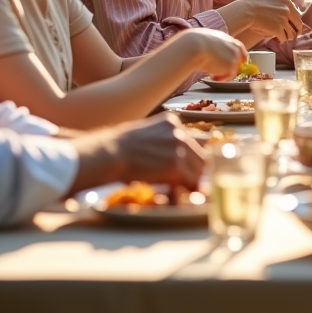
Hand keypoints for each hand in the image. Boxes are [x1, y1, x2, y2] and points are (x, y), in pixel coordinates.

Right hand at [69, 113, 206, 193]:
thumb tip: (177, 161)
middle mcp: (179, 131)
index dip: (192, 158)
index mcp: (171, 122)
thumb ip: (163, 143)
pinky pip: (189, 179)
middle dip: (195, 170)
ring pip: (198, 167)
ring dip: (191, 180)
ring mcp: (179, 145)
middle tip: (188, 183)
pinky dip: (185, 187)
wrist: (110, 153)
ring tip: (180, 188)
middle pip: (201, 154)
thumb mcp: (146, 136)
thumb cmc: (120, 149)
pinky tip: (174, 190)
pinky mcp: (175, 162)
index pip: (194, 141)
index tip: (189, 168)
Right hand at [186, 28, 246, 80]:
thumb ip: (210, 46)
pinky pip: (230, 76)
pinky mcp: (233, 64)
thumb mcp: (203, 41)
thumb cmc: (192, 43)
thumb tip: (207, 53)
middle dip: (231, 67)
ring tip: (211, 74)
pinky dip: (221, 78)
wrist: (194, 46)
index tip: (236, 63)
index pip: (237, 47)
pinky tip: (212, 76)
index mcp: (225, 38)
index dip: (238, 56)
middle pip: (239, 59)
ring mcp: (235, 55)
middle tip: (219, 73)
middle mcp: (233, 45)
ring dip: (223, 73)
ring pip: (233, 69)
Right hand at [219, 0, 302, 41]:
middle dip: (296, 30)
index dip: (296, 21)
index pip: (298, 14)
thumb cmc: (253, 2)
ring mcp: (283, 20)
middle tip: (292, 34)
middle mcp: (287, 10)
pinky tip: (279, 39)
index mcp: (286, 1)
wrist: (246, 11)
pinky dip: (282, 39)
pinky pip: (284, 38)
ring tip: (284, 37)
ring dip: (289, 36)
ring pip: (292, 33)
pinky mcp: (278, 29)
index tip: (293, 25)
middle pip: (298, 24)